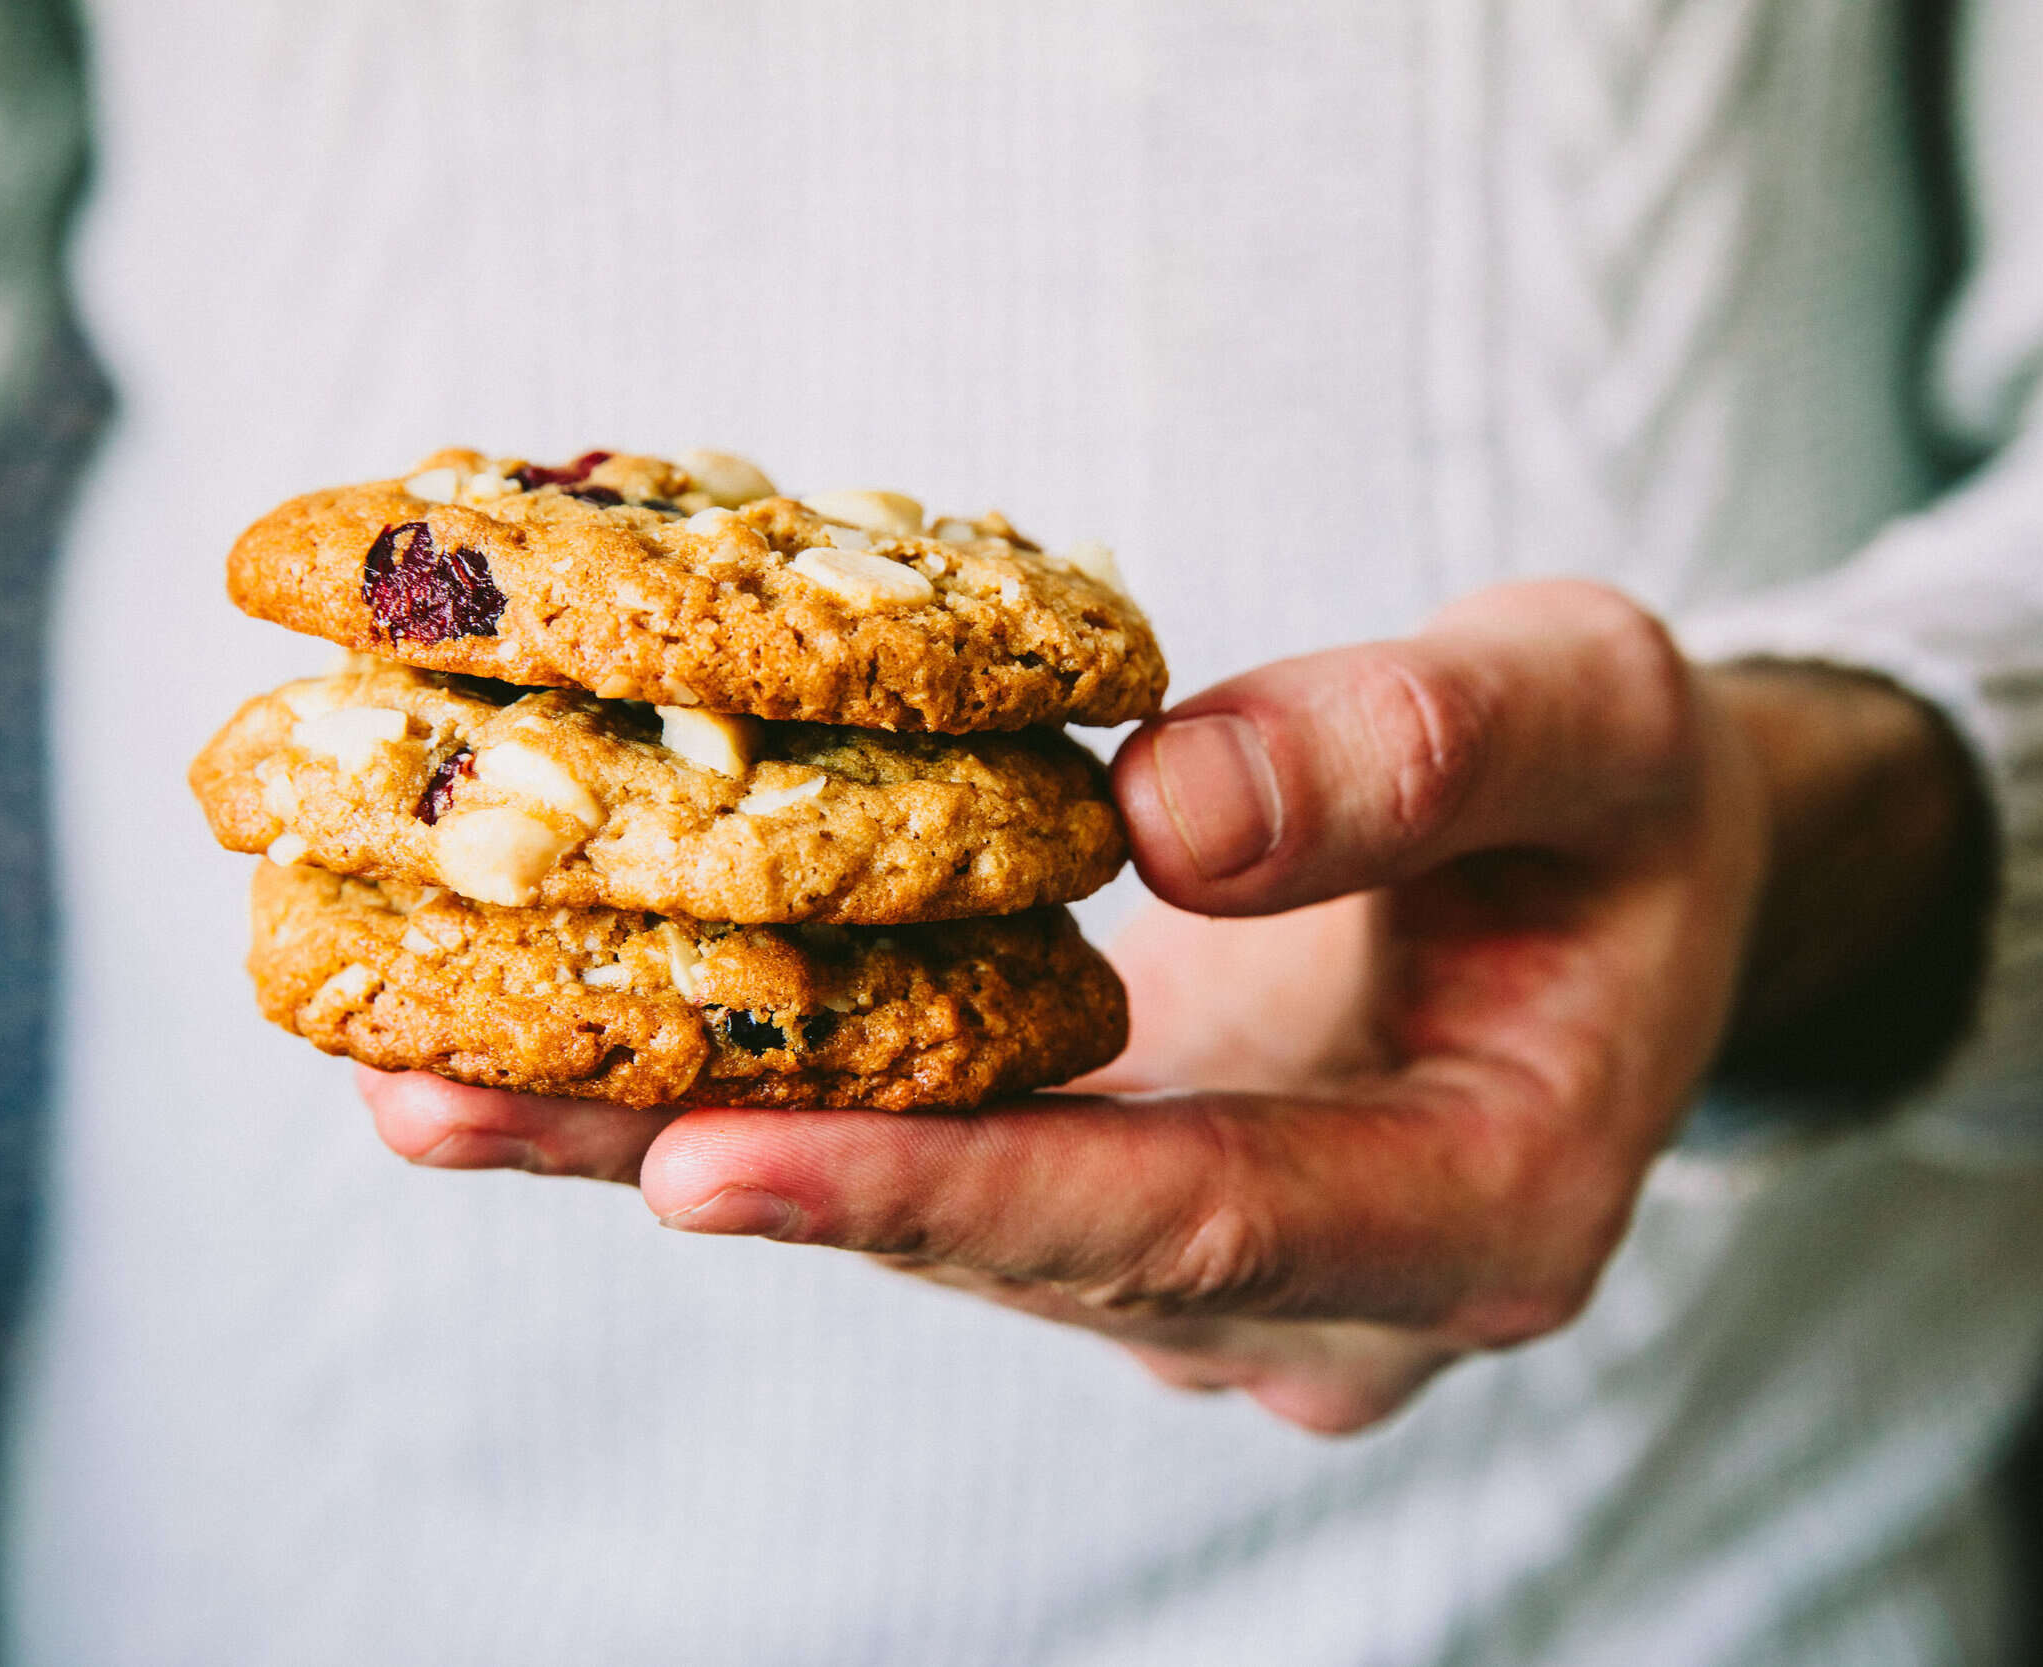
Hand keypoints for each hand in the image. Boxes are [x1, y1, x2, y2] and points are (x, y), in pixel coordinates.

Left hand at [362, 580, 1979, 1432]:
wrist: (1613, 878)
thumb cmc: (1621, 795)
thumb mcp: (1590, 713)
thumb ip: (1417, 756)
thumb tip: (1162, 815)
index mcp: (1474, 1214)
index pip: (1190, 1224)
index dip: (955, 1192)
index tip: (716, 1161)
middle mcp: (1315, 1294)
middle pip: (1001, 1242)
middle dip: (731, 1174)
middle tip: (447, 1109)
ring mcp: (1204, 1276)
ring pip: (927, 1218)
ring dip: (679, 1146)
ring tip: (420, 1079)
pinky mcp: (1116, 1206)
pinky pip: (921, 1155)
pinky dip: (748, 1096)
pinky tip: (549, 1044)